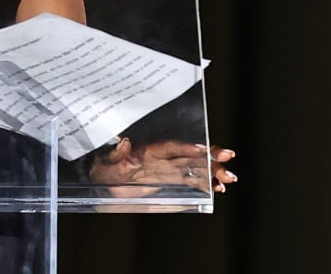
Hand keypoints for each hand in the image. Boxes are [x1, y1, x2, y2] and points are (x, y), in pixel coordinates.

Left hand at [89, 137, 237, 196]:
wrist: (101, 180)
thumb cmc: (101, 169)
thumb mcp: (105, 163)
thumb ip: (116, 155)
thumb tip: (126, 143)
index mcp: (146, 151)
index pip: (170, 147)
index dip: (186, 148)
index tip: (202, 149)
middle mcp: (160, 157)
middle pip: (188, 155)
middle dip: (208, 156)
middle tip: (228, 157)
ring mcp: (165, 168)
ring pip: (194, 167)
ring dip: (212, 171)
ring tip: (229, 179)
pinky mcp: (167, 179)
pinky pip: (189, 180)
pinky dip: (204, 183)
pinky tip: (217, 188)